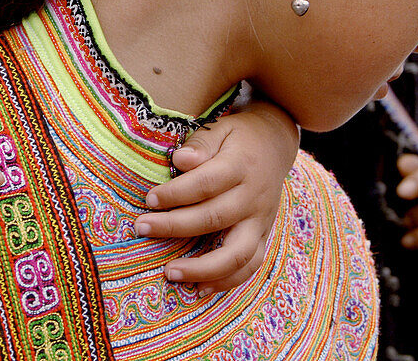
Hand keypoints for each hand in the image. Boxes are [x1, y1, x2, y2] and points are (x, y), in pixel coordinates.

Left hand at [134, 99, 298, 294]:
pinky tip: (200, 289)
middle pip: (214, 218)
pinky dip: (227, 281)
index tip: (148, 199)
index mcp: (240, 166)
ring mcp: (261, 220)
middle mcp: (253, 197)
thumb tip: (180, 160)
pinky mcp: (263, 235)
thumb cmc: (237, 136)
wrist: (275, 143)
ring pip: (237, 253)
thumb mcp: (220, 129)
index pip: (206, 183)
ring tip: (169, 272)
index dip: (176, 193)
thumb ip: (201, 145)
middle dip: (175, 226)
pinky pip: (250, 265)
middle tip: (142, 228)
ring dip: (202, 268)